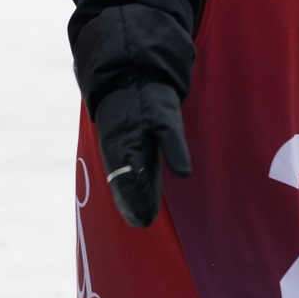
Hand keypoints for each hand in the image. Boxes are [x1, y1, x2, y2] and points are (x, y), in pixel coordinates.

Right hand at [93, 79, 191, 229]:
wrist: (129, 75)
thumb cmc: (150, 98)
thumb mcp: (166, 118)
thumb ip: (174, 146)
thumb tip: (184, 174)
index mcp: (124, 146)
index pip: (129, 182)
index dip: (137, 201)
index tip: (145, 219)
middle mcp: (116, 150)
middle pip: (122, 184)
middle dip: (132, 204)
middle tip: (143, 223)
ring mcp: (114, 147)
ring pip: (119, 178)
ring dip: (127, 198)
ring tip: (137, 219)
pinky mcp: (117, 144)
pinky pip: (119, 170)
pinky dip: (124, 186)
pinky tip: (132, 197)